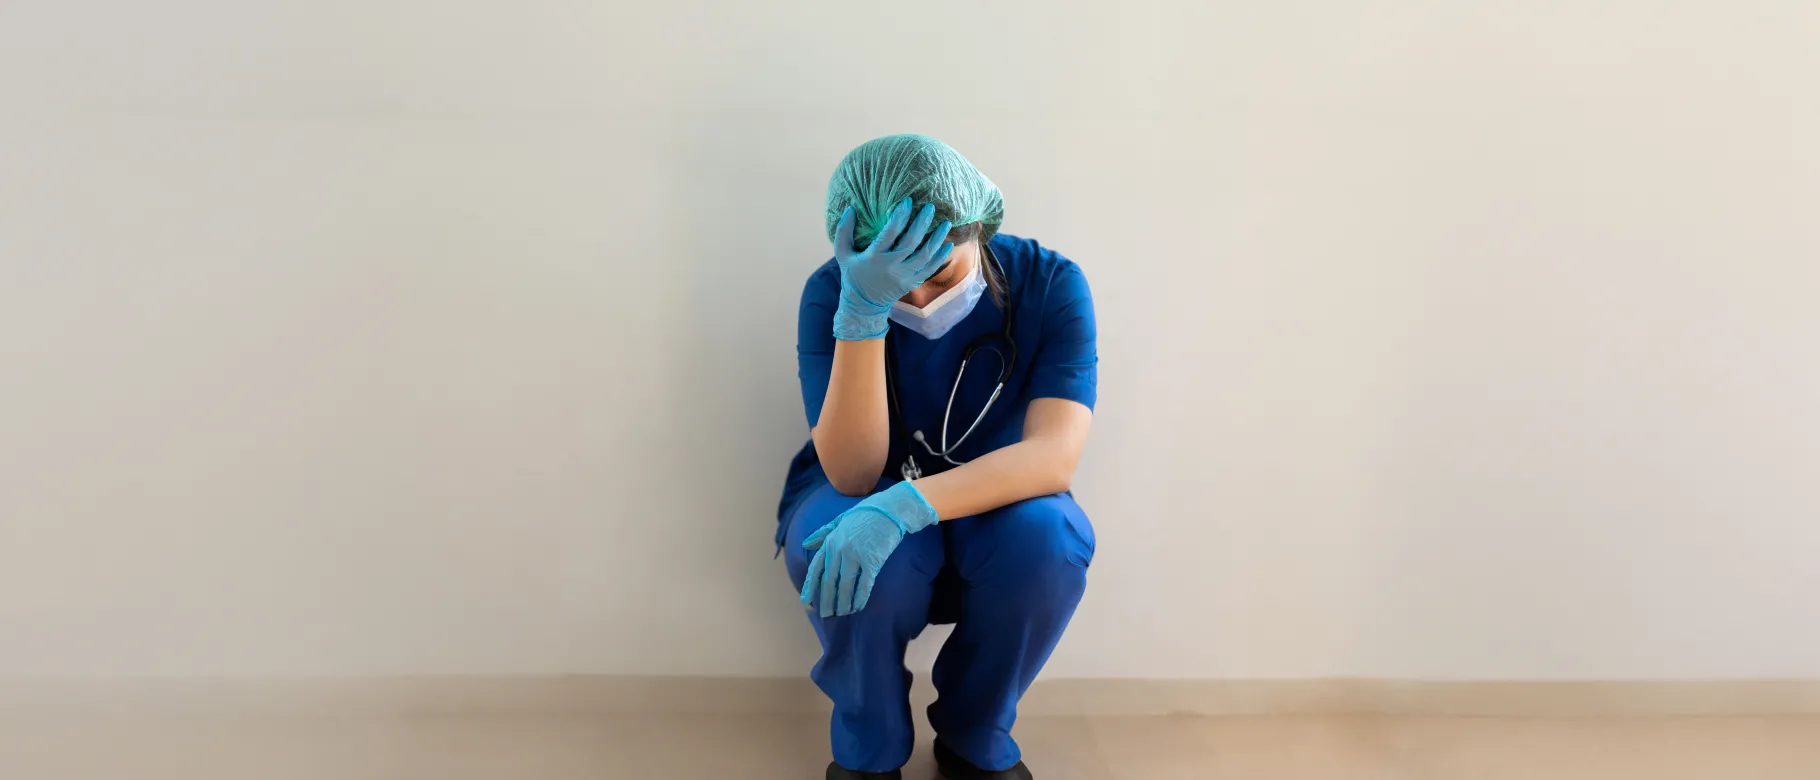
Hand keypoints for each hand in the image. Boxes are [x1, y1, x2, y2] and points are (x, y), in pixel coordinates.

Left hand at [799, 481, 939, 616]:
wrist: (890, 509)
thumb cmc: (865, 513)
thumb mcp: (840, 520)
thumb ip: (823, 533)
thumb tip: (805, 543)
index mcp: (830, 541)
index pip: (816, 569)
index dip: (810, 586)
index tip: (806, 601)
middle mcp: (840, 550)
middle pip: (829, 581)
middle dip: (826, 600)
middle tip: (826, 615)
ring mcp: (855, 556)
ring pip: (845, 586)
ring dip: (843, 603)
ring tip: (842, 614)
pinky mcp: (872, 561)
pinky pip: (863, 585)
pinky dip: (860, 598)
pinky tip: (858, 607)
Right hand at [831, 199, 953, 340]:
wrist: (863, 304)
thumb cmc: (853, 274)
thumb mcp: (843, 253)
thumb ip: (844, 231)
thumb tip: (851, 208)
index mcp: (873, 257)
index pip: (889, 233)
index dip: (900, 216)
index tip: (908, 201)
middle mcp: (890, 267)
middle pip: (911, 243)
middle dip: (922, 224)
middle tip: (930, 207)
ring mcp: (903, 277)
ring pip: (924, 256)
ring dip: (937, 239)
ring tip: (946, 223)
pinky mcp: (911, 283)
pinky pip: (929, 270)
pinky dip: (940, 257)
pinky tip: (948, 245)